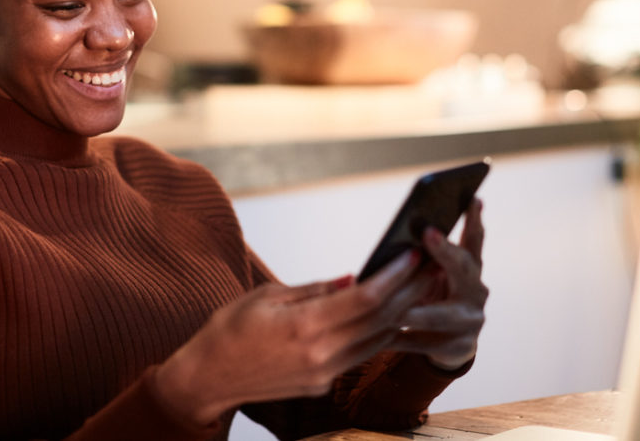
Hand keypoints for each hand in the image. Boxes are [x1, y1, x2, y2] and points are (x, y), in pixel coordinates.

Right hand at [154, 247, 432, 425]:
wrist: (208, 377)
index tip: (412, 255)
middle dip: (410, 292)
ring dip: (404, 314)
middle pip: (380, 321)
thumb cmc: (230, 329)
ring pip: (378, 342)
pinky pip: (361, 355)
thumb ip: (316, 289)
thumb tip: (354, 278)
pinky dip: (381, 334)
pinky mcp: (322, 385)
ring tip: (422, 288)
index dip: (393, 276)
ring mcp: (324, 374)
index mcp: (305, 327)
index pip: (365, 299)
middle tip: (431, 266)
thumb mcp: (268, 296)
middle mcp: (321, 355)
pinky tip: (393, 315)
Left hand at [388, 197, 487, 369]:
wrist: (449, 343)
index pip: (475, 239)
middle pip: (464, 269)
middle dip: (446, 251)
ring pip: (443, 314)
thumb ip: (425, 257)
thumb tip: (400, 235)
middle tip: (428, 233)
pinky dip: (404, 338)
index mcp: (471, 267)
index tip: (471, 199)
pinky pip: (426, 342)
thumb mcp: (433, 274)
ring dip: (418, 310)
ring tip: (395, 309)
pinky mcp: (460, 347)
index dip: (474, 220)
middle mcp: (477, 290)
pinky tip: (383, 338)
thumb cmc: (433, 295)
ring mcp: (472, 320)